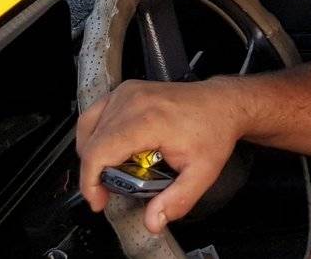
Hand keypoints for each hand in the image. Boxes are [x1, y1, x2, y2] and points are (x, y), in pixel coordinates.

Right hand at [76, 77, 244, 234]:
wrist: (222, 103)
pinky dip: (94, 134)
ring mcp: (129, 92)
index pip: (98, 152)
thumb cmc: (214, 130)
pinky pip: (96, 113)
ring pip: (88, 127)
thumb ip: (177, 201)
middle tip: (111, 190)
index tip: (100, 200)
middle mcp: (134, 101)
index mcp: (148, 120)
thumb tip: (153, 221)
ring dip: (92, 154)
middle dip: (93, 173)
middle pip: (91, 142)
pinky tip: (108, 149)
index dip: (91, 182)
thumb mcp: (202, 173)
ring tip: (111, 171)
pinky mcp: (128, 90)